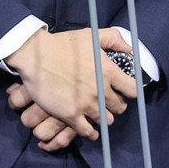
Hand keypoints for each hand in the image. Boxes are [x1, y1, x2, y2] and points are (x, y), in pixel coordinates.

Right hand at [5, 27, 136, 143]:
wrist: (36, 56)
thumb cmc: (62, 45)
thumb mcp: (91, 36)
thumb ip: (114, 39)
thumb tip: (129, 49)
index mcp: (108, 71)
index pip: (133, 90)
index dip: (130, 91)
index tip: (125, 91)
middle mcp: (100, 89)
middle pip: (120, 107)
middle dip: (116, 104)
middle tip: (110, 102)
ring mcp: (85, 104)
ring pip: (106, 120)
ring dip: (104, 117)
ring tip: (100, 113)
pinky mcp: (71, 115)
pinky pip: (88, 131)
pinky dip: (91, 132)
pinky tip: (91, 129)